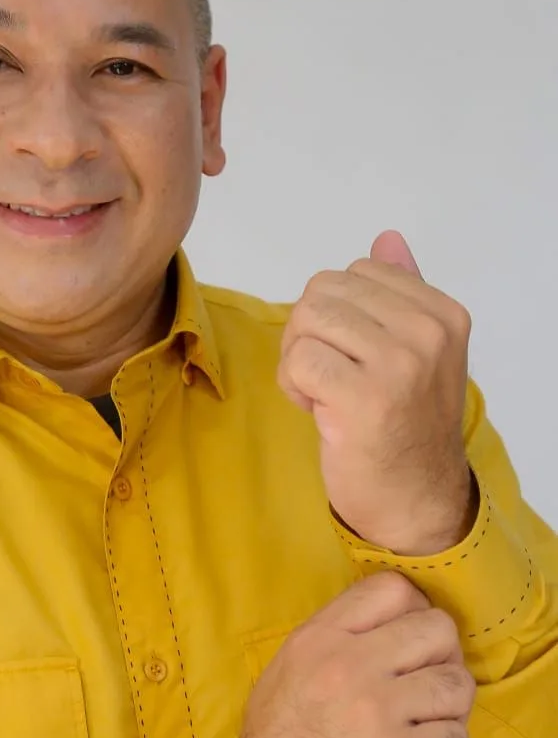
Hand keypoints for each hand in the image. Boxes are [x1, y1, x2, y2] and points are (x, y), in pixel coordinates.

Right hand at [238, 571, 475, 737]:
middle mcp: (352, 668)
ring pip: (457, 684)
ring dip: (449, 705)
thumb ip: (337, 638)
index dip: (414, 609)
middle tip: (427, 682)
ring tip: (427, 722)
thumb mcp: (288, 669)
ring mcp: (381, 716)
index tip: (411, 639)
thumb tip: (396, 623)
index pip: (393, 588)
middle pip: (438, 629)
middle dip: (441, 656)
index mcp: (320, 640)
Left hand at [277, 230, 475, 554]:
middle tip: (330, 377)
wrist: (415, 499)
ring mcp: (399, 364)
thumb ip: (401, 293)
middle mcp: (428, 333)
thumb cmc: (405, 427)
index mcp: (443, 313)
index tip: (355, 356)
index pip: (356, 271)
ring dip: (299, 359)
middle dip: (309, 332)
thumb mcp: (415, 353)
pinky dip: (293, 386)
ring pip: (306, 320)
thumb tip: (387, 238)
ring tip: (324, 394)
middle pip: (323, 291)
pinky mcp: (363, 398)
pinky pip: (297, 360)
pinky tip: (318, 411)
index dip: (337, 312)